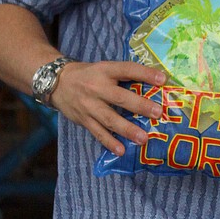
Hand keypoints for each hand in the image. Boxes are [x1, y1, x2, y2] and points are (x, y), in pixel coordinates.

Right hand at [51, 60, 165, 154]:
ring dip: (127, 129)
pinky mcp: (84, 120)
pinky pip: (98, 133)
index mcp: (105, 70)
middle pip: (120, 98)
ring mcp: (89, 106)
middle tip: (157, 113)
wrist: (56, 83)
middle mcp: (96, 88)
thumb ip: (124, 75)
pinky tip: (121, 150)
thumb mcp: (104, 68)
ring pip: (110, 119)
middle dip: (140, 106)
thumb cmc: (88, 75)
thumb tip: (155, 83)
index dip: (145, 74)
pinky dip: (110, 142)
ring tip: (143, 138)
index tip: (163, 80)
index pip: (127, 70)